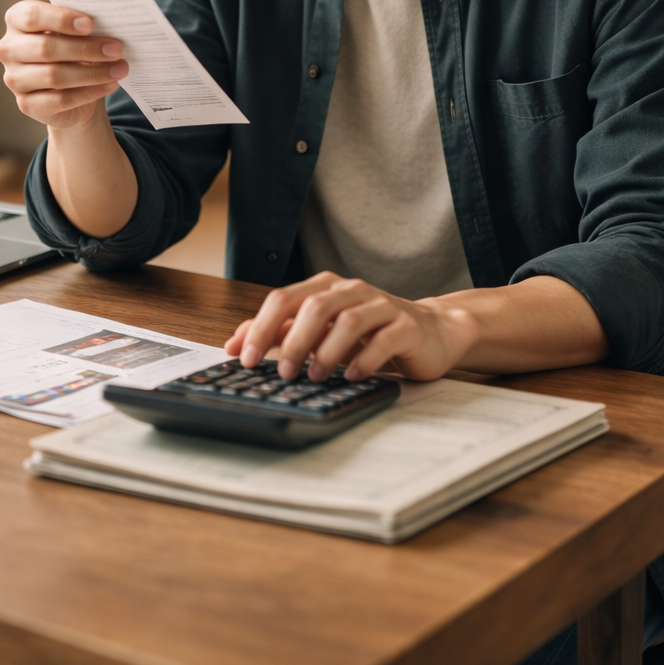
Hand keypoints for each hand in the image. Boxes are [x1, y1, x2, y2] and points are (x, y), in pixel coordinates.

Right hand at [0, 1, 128, 130]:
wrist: (70, 86)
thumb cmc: (71, 48)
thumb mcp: (74, 31)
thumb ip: (82, 24)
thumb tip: (110, 23)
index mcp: (16, 20)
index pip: (31, 16)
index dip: (61, 19)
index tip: (90, 24)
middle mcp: (8, 49)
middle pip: (45, 48)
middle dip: (85, 49)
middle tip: (116, 49)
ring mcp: (14, 79)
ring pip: (54, 76)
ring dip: (93, 73)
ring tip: (120, 68)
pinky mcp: (26, 104)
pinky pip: (61, 99)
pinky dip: (89, 92)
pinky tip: (110, 84)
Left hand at [224, 272, 467, 382]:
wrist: (430, 332)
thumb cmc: (368, 333)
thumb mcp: (320, 330)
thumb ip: (279, 332)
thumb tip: (234, 344)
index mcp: (325, 287)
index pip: (284, 299)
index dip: (261, 327)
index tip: (244, 357)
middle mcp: (352, 290)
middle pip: (314, 307)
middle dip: (293, 341)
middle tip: (282, 372)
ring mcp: (381, 305)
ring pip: (348, 321)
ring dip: (327, 352)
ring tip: (315, 377)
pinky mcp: (406, 326)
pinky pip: (384, 340)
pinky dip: (364, 360)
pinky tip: (352, 377)